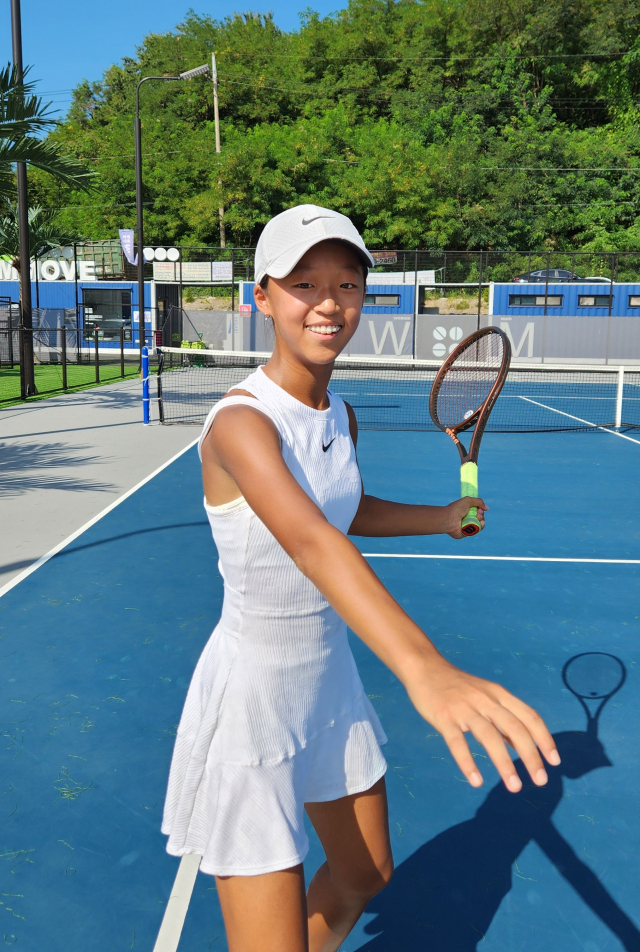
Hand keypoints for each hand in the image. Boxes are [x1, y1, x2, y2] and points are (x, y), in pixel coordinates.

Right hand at [405, 657, 559, 791]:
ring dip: (505, 764)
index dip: (545, 739)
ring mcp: (465, 708)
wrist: (426, 668)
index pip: (529, 717)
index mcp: (499, 695)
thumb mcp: (487, 697)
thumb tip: (524, 748)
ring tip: (514, 787)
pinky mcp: (444, 717)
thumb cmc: (459, 687)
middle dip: (531, 756)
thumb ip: (505, 720)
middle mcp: (486, 700)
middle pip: (515, 728)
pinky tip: (476, 781)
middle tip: (541, 781)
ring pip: (490, 737)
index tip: (555, 762)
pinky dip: (468, 763)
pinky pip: (457, 743)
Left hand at [444, 496, 486, 538]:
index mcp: (466, 511)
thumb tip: (487, 508)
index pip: (478, 511)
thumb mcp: (468, 500)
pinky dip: (479, 527)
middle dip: (481, 515)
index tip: (479, 509)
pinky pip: (477, 530)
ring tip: (477, 518)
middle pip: (480, 518)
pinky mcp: (467, 532)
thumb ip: (479, 502)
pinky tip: (478, 524)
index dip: (481, 510)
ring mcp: (467, 525)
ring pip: (480, 524)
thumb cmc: (457, 509)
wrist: (449, 519)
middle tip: (478, 514)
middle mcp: (467, 518)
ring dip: (481, 521)